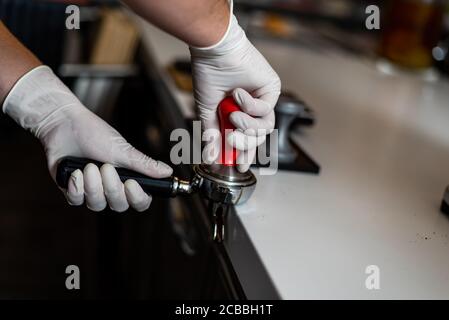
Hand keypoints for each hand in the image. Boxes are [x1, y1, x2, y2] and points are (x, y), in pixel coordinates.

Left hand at [3, 66, 171, 211]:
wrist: (65, 125)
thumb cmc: (95, 134)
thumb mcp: (123, 150)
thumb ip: (144, 164)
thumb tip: (167, 171)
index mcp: (128, 179)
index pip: (141, 201)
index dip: (138, 197)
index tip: (131, 183)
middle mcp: (111, 189)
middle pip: (119, 205)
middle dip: (112, 187)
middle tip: (105, 166)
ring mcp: (92, 192)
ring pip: (97, 204)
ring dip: (93, 185)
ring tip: (89, 166)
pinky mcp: (73, 191)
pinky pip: (77, 200)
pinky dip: (76, 186)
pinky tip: (75, 172)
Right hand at [190, 14, 280, 171]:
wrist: (214, 52)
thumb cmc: (209, 74)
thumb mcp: (207, 111)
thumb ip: (212, 135)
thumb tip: (211, 157)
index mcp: (238, 114)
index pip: (246, 140)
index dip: (244, 154)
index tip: (238, 167)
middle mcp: (252, 108)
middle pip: (258, 137)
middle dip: (244, 143)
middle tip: (231, 139)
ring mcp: (263, 99)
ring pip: (265, 127)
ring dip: (247, 126)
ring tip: (234, 116)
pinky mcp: (272, 89)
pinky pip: (266, 110)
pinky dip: (250, 106)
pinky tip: (238, 94)